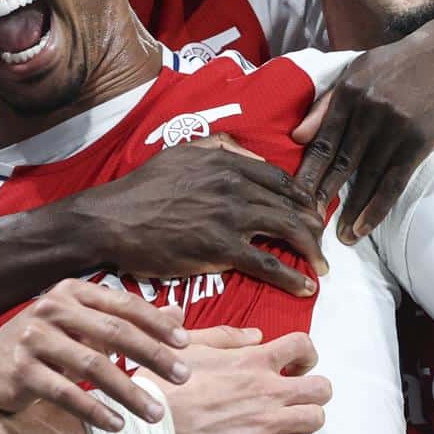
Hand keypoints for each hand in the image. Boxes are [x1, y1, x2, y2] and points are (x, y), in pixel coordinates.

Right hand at [0, 278, 189, 431]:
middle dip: (153, 356)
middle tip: (183, 377)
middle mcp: (50, 308)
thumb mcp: (85, 329)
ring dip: (129, 392)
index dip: (156, 324)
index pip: (123, 305)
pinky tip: (118, 424)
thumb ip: (127, 322)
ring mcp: (32, 337)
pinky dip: (94, 410)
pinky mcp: (20, 370)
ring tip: (155, 413)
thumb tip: (178, 315)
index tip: (186, 345)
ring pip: (93, 365)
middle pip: (114, 332)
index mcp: (71, 292)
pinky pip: (65, 393)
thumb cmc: (46, 349)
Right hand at [69, 133, 327, 296]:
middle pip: (291, 204)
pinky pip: (268, 263)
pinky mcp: (220, 248)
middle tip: (321, 242)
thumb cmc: (141, 190)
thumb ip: (216, 147)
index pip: (280, 179)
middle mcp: (234, 184)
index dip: (302, 197)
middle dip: (313, 226)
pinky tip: (306, 285)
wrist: (112, 220)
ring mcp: (230, 216)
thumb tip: (246, 152)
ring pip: (287, 230)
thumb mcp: (180, 153)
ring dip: (312, 250)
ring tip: (321, 266)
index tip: (310, 211)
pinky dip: (293, 276)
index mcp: (226, 161)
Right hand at [166, 330, 331, 433]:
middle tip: (293, 399)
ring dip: (307, 423)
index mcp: (252, 360)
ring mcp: (264, 424)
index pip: (303, 346)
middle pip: (321, 388)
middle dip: (313, 392)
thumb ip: (226, 336)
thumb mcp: (189, 345)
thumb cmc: (162, 383)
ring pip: (316, 420)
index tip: (295, 367)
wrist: (146, 424)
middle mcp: (266, 390)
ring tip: (290, 427)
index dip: (306, 356)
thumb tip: (256, 334)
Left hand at [294, 16, 433, 241]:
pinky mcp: (418, 143)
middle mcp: (369, 111)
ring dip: (351, 209)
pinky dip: (377, 208)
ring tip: (337, 236)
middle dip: (321, 195)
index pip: (321, 141)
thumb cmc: (398, 63)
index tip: (292, 196)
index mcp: (349, 93)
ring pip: (366, 177)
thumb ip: (327, 103)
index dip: (307, 172)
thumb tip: (297, 135)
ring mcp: (394, 129)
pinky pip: (393, 182)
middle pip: (340, 162)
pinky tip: (363, 227)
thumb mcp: (358, 70)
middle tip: (305, 223)